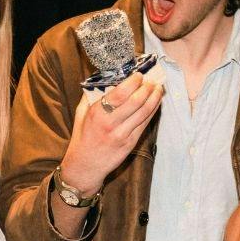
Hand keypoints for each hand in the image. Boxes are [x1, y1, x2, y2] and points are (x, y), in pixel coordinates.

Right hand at [60, 71, 163, 192]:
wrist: (85, 165)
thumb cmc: (83, 137)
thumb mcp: (81, 113)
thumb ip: (91, 95)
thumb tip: (106, 78)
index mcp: (97, 113)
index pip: (119, 93)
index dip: (133, 82)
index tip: (139, 75)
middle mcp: (110, 123)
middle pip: (135, 101)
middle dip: (147, 88)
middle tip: (152, 80)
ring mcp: (121, 134)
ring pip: (143, 112)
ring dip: (154, 98)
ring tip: (158, 89)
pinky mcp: (130, 143)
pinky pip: (144, 124)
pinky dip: (152, 111)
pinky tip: (156, 103)